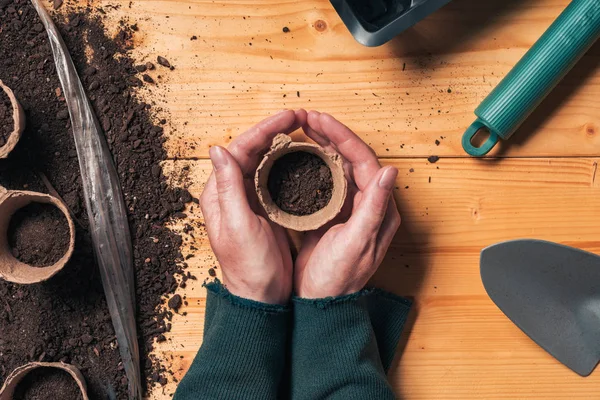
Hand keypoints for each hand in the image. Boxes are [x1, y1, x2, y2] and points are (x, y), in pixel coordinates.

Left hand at [200, 110, 306, 304]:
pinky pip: (272, 176)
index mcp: (219, 195)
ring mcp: (246, 200)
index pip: (238, 150)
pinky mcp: (262, 208)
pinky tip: (300, 156)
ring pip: (262, 161)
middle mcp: (229, 193)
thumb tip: (217, 149)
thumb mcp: (238, 226)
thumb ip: (228, 187)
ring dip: (280, 143)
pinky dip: (286, 162)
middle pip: (251, 151)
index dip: (263, 130)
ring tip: (301, 129)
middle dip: (273, 131)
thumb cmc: (248, 267)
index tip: (288, 117)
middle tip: (299, 117)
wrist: (260, 296)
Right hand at [295, 111, 400, 298]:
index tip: (320, 120)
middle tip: (308, 118)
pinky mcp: (333, 213)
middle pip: (352, 158)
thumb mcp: (357, 242)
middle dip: (331, 134)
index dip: (342, 136)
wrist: (321, 302)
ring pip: (339, 166)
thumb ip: (374, 207)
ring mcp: (349, 207)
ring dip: (323, 145)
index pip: (364, 160)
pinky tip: (301, 155)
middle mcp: (368, 203)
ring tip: (304, 128)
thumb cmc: (339, 278)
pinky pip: (326, 179)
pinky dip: (315, 163)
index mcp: (378, 207)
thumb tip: (391, 171)